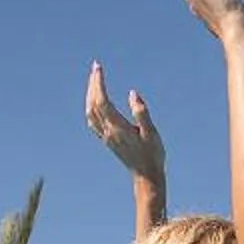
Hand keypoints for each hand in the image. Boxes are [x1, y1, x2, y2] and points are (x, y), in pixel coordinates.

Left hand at [84, 62, 164, 179]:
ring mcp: (106, 137)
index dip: (99, 83)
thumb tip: (132, 93)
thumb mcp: (151, 133)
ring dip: (90, 94)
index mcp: (117, 128)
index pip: (102, 101)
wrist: (147, 176)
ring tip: (94, 80)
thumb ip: (141, 113)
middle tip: (96, 67)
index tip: (99, 67)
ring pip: (90, 112)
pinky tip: (94, 102)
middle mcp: (108, 131)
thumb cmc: (152, 154)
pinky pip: (92, 121)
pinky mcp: (107, 140)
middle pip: (93, 104)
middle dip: (93, 84)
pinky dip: (90, 106)